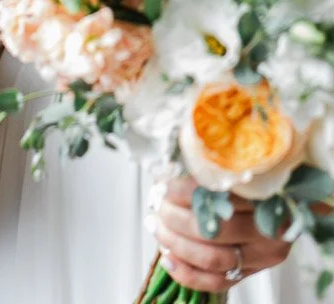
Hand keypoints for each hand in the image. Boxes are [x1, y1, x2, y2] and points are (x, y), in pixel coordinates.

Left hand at [156, 176, 290, 291]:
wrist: (290, 203)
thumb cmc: (257, 179)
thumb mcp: (243, 165)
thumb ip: (215, 167)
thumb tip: (168, 167)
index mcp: (268, 198)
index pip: (219, 196)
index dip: (184, 190)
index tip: (162, 181)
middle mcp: (268, 231)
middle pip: (213, 229)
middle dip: (175, 217)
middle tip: (157, 203)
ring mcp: (261, 257)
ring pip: (212, 258)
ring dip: (176, 244)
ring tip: (156, 226)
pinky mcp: (252, 273)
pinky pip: (217, 282)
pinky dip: (187, 273)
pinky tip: (167, 257)